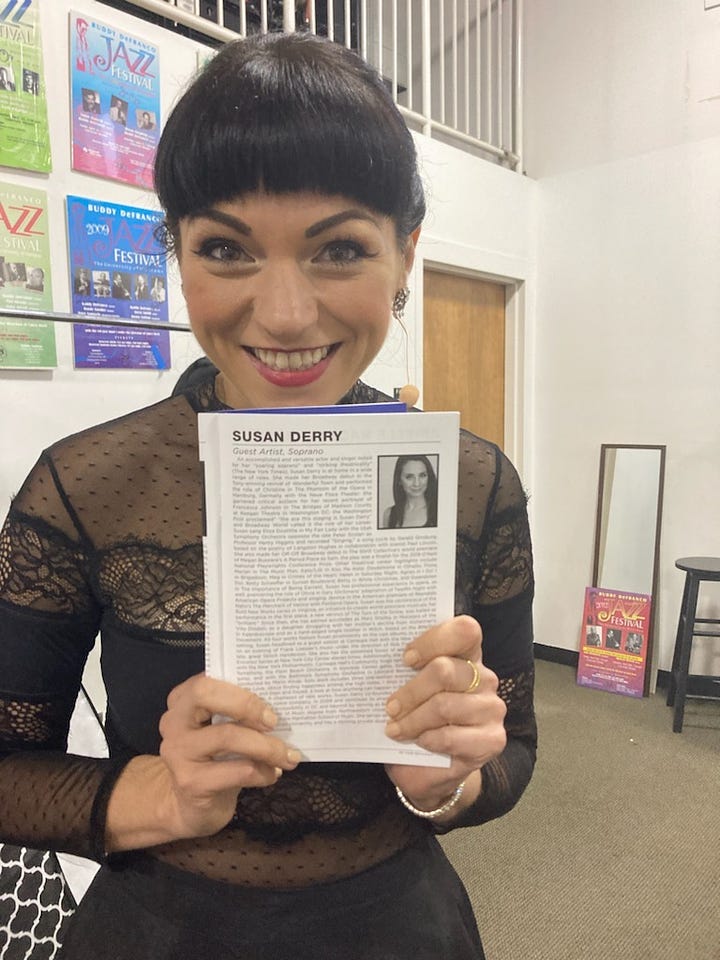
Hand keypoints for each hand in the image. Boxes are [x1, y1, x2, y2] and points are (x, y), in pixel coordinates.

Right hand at [156, 673, 301, 839]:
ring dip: (267, 746)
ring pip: (228, 736)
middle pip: (205, 696)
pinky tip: (272, 774)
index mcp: (182, 700)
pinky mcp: (191, 782)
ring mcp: (178, 752)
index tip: (269, 705)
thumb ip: (239, 712)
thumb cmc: (214, 759)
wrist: (189, 806)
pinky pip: (237, 771)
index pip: (207, 679)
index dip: (240, 690)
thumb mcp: (222, 729)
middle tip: (275, 722)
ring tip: (288, 756)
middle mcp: (173, 722)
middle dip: (246, 705)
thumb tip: (282, 705)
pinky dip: (263, 772)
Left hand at [384, 616, 506, 813]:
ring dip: (413, 720)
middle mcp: (484, 678)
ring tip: (394, 730)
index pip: (465, 631)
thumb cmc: (417, 719)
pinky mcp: (493, 740)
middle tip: (390, 707)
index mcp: (466, 656)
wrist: (430, 768)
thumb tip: (377, 663)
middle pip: (446, 671)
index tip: (406, 659)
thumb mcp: (410, 691)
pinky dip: (427, 740)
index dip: (435, 641)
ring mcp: (491, 708)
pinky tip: (418, 742)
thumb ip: (405, 674)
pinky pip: (451, 736)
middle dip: (411, 691)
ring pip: (445, 705)